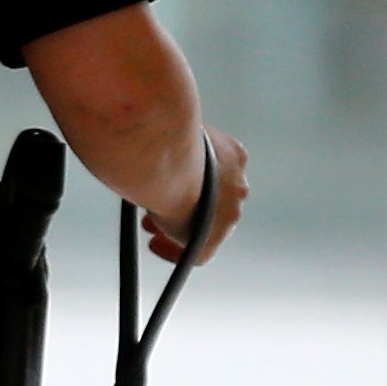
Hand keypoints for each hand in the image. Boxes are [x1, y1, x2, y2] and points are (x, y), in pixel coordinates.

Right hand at [146, 130, 247, 263]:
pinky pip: (200, 251)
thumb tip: (149, 141)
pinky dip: (176, 249)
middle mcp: (238, 185)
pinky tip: (156, 245)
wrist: (169, 160)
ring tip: (151, 226)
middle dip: (187, 206)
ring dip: (180, 226)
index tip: (173, 180)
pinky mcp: (215, 237)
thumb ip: (171, 141)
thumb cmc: (163, 138)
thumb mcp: (172, 134)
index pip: (217, 171)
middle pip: (213, 202)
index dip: (192, 178)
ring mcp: (230, 213)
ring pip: (206, 226)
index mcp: (233, 155)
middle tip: (159, 206)